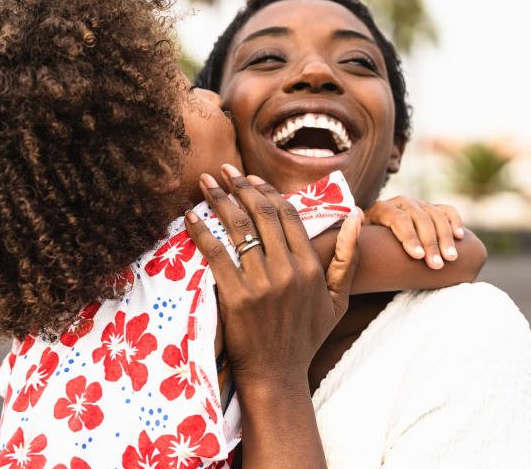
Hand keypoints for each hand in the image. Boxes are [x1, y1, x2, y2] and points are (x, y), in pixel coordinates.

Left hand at [184, 164, 360, 390]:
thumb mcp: (337, 300)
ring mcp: (262, 282)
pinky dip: (201, 232)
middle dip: (240, 186)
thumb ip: (348, 257)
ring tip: (206, 183)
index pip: (287, 214)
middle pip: (262, 213)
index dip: (267, 191)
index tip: (250, 178)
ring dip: (220, 200)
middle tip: (224, 171)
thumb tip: (356, 216)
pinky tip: (190, 217)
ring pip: (239, 228)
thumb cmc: (305, 337)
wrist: (276, 376)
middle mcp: (288, 269)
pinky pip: (216, 253)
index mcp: (310, 266)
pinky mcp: (236, 296)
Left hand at [364, 196, 464, 268]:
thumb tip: (357, 216)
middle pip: (419, 219)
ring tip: (451, 258)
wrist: (377, 237)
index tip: (417, 257)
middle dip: (430, 243)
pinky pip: (447, 210)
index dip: (408, 237)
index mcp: (381, 209)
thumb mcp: (358, 239)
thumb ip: (354, 231)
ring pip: (435, 215)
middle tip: (437, 265)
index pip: (398, 219)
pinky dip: (455, 221)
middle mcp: (401, 203)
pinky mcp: (431, 208)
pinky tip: (460, 236)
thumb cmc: (368, 244)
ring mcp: (418, 204)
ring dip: (445, 237)